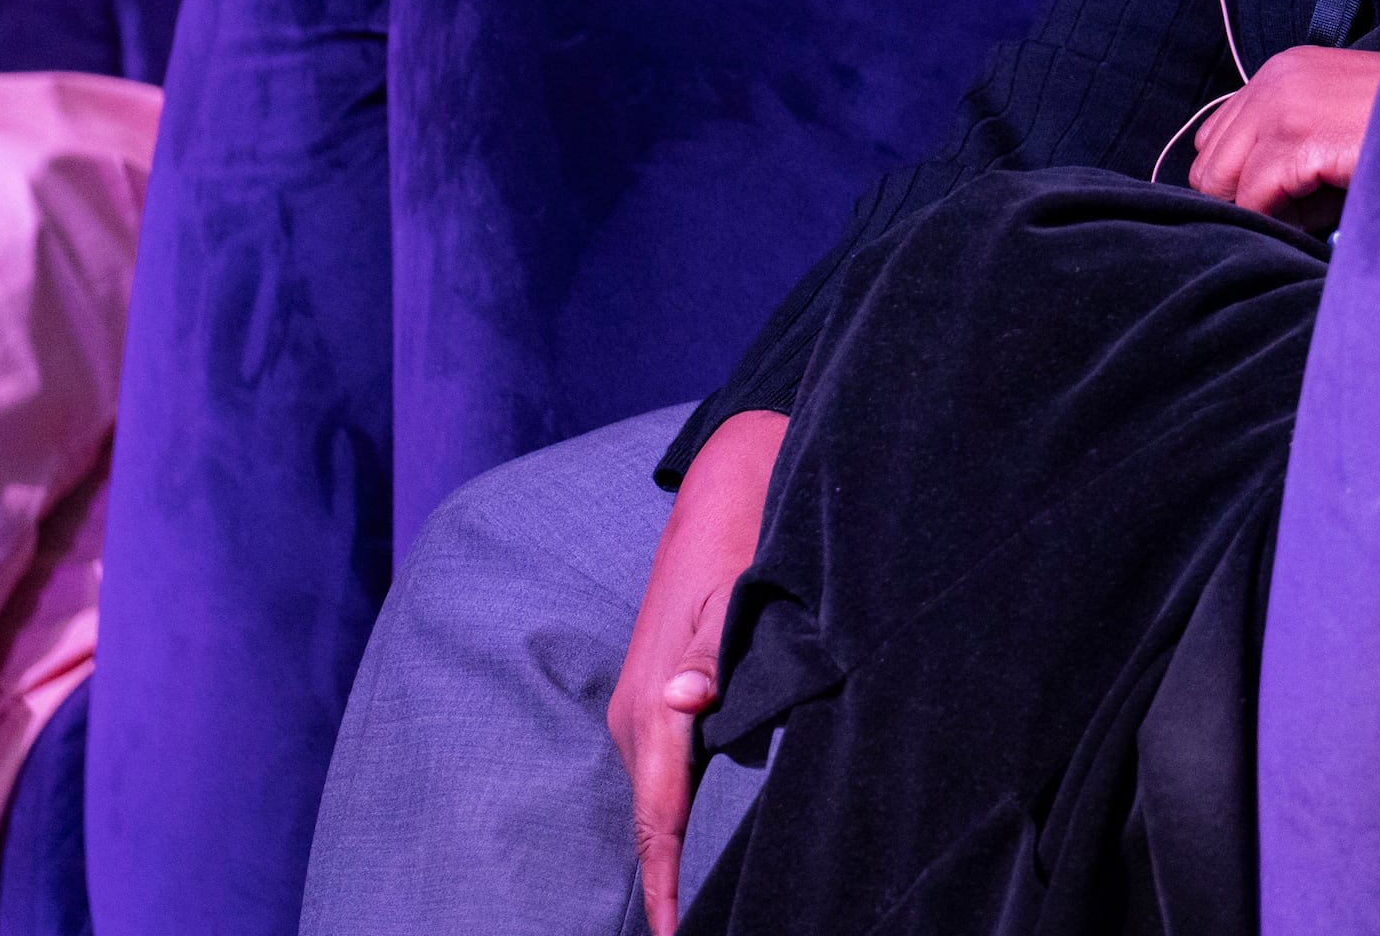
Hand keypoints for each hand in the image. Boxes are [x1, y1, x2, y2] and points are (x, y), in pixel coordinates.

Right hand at [606, 409, 782, 935]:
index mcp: (654, 705)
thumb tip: (687, 701)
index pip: (658, 814)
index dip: (666, 879)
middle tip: (692, 930)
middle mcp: (639, 716)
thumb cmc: (739, 541)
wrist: (726, 488)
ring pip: (659, 796)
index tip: (673, 934)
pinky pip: (666, 771)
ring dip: (674, 849)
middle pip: (654, 819)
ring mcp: (646, 706)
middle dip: (670, 879)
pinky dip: (676, 812)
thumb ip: (713, 651)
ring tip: (694, 908)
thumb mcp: (734, 592)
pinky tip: (698, 840)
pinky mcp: (661, 694)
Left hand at [1188, 46, 1379, 221]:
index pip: (1219, 139)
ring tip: (1315, 211)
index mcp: (1283, 71)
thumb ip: (1291, 154)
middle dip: (1247, 198)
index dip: (1246, 180)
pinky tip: (1322, 214)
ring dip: (1261, 209)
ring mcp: (1281, 104)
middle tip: (1304, 210)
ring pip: (1220, 183)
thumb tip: (1253, 205)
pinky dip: (1279, 220)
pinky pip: (1252, 200)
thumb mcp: (1340, 128)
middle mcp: (1272, 79)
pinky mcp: (1296, 137)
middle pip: (1209, 163)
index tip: (1292, 198)